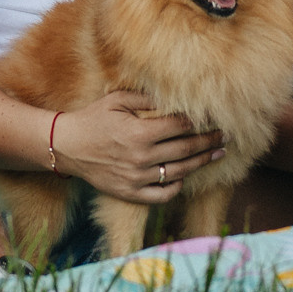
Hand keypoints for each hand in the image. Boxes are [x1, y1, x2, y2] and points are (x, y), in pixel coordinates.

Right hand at [54, 89, 223, 204]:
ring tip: (217, 154)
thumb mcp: (116, 100)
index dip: (199, 121)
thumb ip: (146, 100)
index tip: (214, 117)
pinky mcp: (130, 193)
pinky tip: (185, 175)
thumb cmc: (92, 119)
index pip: (179, 126)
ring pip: (179, 172)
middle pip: (186, 150)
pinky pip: (162, 194)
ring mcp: (136, 178)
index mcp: (138, 133)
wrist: (66, 146)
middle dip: (209, 141)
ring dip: (202, 163)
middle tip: (226, 136)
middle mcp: (140, 158)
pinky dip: (176, 186)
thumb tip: (174, 97)